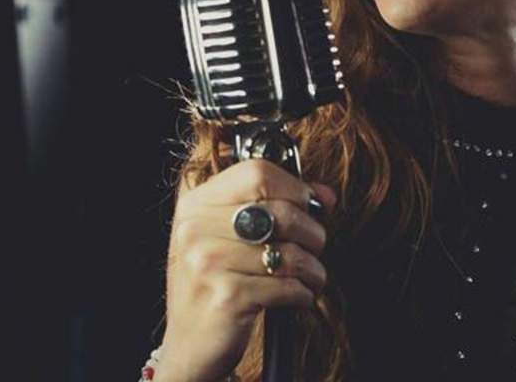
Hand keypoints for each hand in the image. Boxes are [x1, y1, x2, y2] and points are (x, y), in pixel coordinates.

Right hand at [157, 159, 336, 380]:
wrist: (190, 341)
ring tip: (310, 276)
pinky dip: (303, 293)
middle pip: (282, 212)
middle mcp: (196, 230)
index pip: (257, 173)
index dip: (294, 186)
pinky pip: (288, 286)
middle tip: (314, 247)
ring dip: (313, 268)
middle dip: (312, 233)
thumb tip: (325, 195)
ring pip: (291, 253)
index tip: (309, 205)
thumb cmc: (217, 281)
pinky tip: (299, 296)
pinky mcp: (227, 298)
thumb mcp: (230, 235)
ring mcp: (208, 264)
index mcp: (196, 205)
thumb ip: (274, 204)